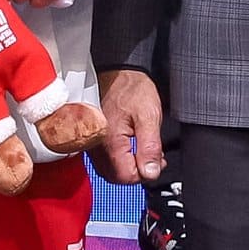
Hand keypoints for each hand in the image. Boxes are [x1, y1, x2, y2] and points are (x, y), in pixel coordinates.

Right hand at [99, 67, 166, 185]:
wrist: (118, 71)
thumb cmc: (132, 89)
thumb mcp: (149, 116)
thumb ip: (150, 147)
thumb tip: (151, 173)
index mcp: (110, 142)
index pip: (126, 177)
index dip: (144, 173)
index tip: (156, 161)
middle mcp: (97, 146)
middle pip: (116, 178)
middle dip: (137, 172)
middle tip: (153, 158)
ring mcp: (93, 144)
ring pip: (110, 171)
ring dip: (128, 167)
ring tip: (144, 151)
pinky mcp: (93, 139)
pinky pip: (105, 160)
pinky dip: (119, 159)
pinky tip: (131, 148)